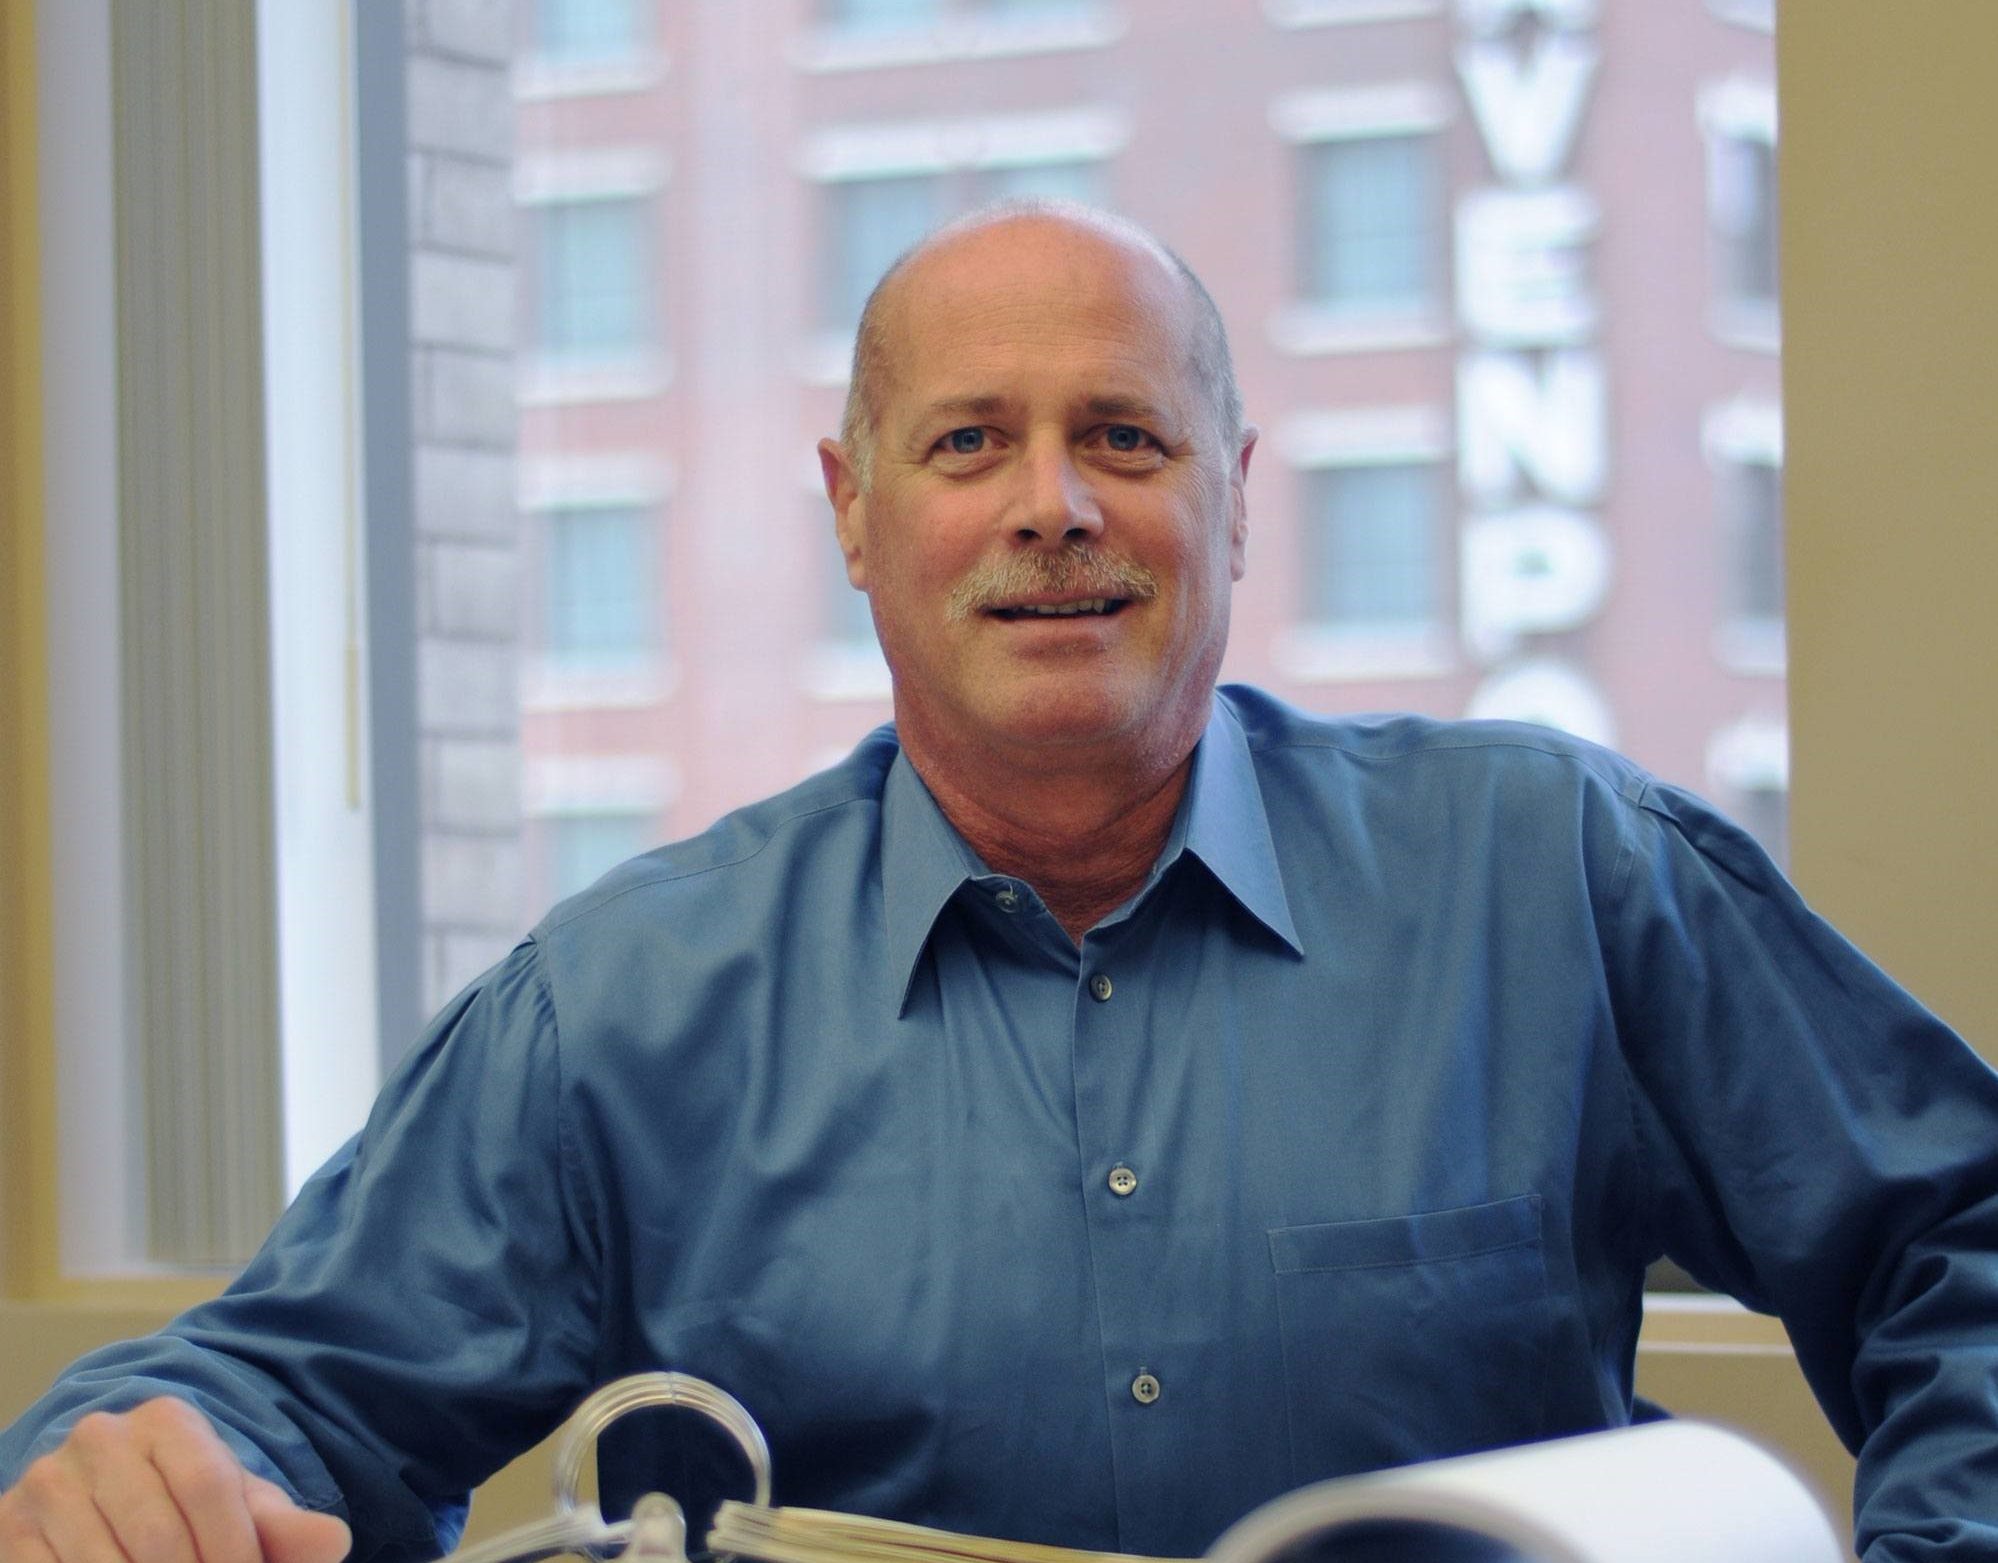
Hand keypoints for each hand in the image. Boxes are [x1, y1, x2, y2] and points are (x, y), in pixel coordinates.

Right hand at [0, 1398, 350, 1562]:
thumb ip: (284, 1524)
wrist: (106, 1495)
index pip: (209, 1488)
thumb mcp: (239, 1504)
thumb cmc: (188, 1503)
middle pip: (158, 1536)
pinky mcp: (10, 1527)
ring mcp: (48, 1482)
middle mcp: (100, 1438)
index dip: (235, 1548)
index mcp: (165, 1419)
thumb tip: (335, 1540)